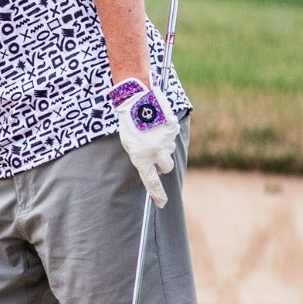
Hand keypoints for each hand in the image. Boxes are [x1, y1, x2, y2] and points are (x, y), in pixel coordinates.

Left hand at [110, 79, 179, 207]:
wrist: (136, 100)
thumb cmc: (129, 123)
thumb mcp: (129, 144)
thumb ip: (141, 156)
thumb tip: (154, 165)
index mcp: (141, 158)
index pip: (151, 182)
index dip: (158, 194)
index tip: (163, 203)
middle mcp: (156, 153)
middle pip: (167, 167)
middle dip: (163, 162)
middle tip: (154, 150)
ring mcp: (166, 142)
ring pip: (170, 150)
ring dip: (164, 145)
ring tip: (152, 131)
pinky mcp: (173, 130)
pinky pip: (173, 136)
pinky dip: (167, 131)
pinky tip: (157, 122)